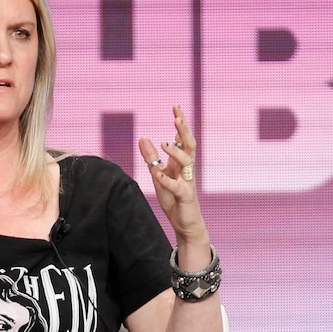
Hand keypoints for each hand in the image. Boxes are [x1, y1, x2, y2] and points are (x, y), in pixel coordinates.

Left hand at [138, 106, 208, 247]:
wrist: (186, 224)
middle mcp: (187, 170)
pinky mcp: (185, 197)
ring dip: (175, 151)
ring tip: (164, 143)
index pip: (183, 139)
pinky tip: (158, 173)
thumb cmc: (174, 199)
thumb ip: (151, 157)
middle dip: (184, 131)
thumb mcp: (158, 175)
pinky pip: (177, 186)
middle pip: (189, 145)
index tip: (176, 106)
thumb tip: (142, 137)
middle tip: (177, 117)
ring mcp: (188, 182)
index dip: (181, 123)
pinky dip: (167, 179)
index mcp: (182, 163)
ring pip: (187, 162)